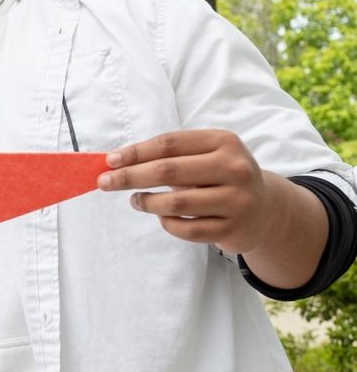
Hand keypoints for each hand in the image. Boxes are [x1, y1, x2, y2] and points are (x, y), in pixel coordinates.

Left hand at [98, 129, 270, 254]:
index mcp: (224, 142)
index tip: (109, 160)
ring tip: (135, 200)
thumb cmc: (220, 176)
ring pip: (175, 204)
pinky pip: (186, 229)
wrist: (266, 210)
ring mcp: (237, 200)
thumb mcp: (204, 155)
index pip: (169, 143)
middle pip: (168, 171)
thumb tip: (116, 162)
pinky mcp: (234, 229)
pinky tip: (162, 216)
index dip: (136, 152)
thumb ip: (168, 155)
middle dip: (130, 176)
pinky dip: (166, 223)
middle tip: (105, 182)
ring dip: (146, 202)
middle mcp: (235, 168)